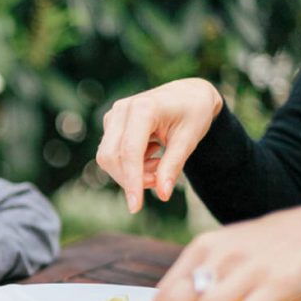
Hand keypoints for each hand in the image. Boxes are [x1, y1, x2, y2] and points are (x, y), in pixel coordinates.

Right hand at [96, 78, 221, 212]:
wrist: (187, 94)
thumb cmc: (192, 113)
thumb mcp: (189, 139)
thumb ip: (173, 166)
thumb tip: (162, 194)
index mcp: (143, 108)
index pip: (129, 151)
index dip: (132, 181)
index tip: (135, 207)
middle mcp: (122, 109)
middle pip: (112, 157)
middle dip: (131, 178)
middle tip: (158, 180)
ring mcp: (113, 116)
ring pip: (108, 158)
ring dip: (131, 172)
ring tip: (158, 163)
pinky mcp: (111, 124)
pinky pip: (111, 154)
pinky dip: (129, 165)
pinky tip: (150, 155)